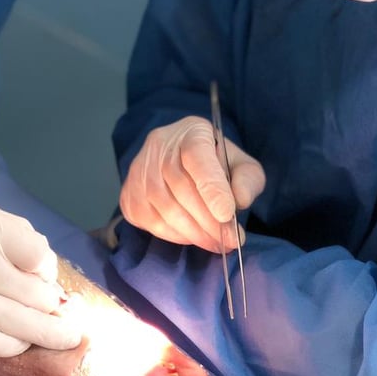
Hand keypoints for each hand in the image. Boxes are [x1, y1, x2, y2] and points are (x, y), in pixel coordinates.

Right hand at [0, 164, 81, 357]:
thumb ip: (0, 235)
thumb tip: (40, 271)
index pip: (35, 251)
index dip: (47, 271)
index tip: (47, 282)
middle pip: (30, 292)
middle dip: (58, 314)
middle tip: (78, 327)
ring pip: (11, 321)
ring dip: (41, 334)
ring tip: (61, 340)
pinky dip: (5, 345)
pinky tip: (17, 345)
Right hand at [119, 116, 265, 251]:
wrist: (181, 160)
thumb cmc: (215, 164)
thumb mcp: (241, 165)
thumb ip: (247, 179)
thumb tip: (239, 200)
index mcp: (191, 132)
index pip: (197, 156)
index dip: (211, 187)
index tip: (227, 215)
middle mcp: (159, 146)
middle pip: (180, 187)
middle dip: (208, 220)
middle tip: (230, 240)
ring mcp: (139, 169)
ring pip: (164, 207)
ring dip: (193, 232)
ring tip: (216, 243)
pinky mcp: (129, 193)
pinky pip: (150, 220)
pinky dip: (174, 235)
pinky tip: (193, 237)